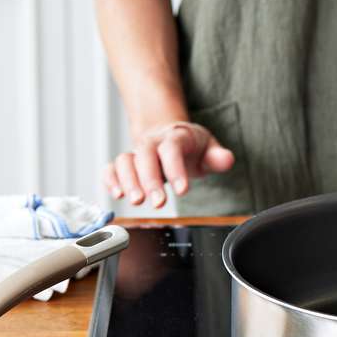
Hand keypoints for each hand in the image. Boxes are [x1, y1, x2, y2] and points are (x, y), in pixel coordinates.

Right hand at [103, 121, 235, 208]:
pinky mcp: (125, 163)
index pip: (172, 148)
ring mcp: (136, 152)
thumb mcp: (208, 147)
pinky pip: (110, 168)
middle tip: (159, 202)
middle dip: (150, 180)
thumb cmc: (190, 145)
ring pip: (124, 161)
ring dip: (128, 181)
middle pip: (145, 155)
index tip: (182, 191)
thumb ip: (217, 156)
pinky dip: (110, 180)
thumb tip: (227, 159)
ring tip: (137, 201)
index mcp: (175, 137)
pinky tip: (117, 195)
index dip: (175, 169)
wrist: (169, 134)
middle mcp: (152, 142)